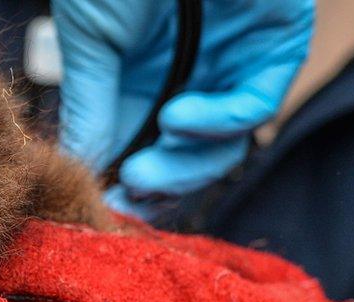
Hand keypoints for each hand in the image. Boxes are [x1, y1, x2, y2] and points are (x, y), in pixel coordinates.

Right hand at [53, 0, 313, 218]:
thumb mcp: (91, 43)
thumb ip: (92, 104)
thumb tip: (83, 162)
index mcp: (140, 74)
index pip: (141, 143)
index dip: (130, 180)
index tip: (109, 206)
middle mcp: (188, 73)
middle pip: (187, 153)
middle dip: (162, 183)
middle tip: (133, 195)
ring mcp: (230, 60)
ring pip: (224, 143)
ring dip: (186, 165)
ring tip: (151, 164)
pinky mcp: (270, 44)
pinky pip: (253, 104)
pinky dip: (218, 122)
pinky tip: (178, 117)